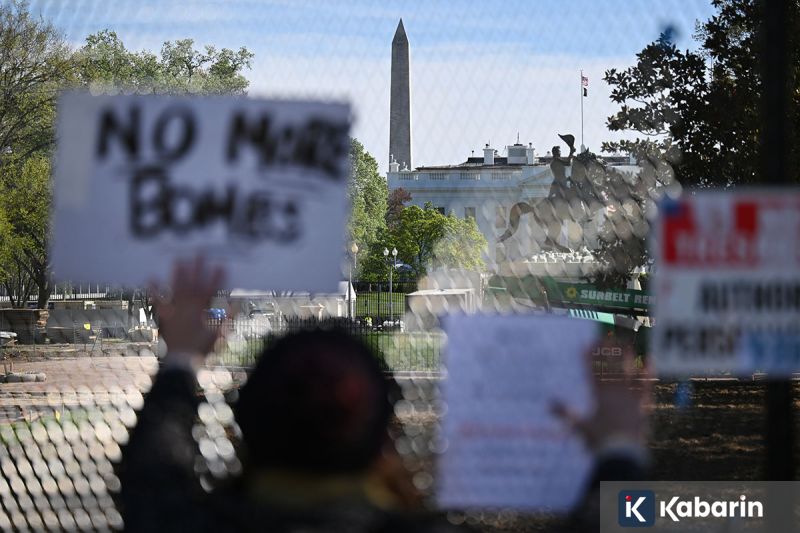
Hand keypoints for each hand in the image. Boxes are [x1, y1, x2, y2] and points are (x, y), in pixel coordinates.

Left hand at [150, 256, 225, 365]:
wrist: (181, 359)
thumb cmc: (201, 347)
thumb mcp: (218, 333)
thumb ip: (226, 317)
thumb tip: (235, 303)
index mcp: (202, 309)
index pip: (212, 289)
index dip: (217, 277)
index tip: (221, 264)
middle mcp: (188, 305)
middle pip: (194, 283)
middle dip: (198, 268)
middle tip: (199, 253)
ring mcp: (175, 309)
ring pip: (178, 287)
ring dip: (178, 274)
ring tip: (179, 260)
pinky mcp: (165, 315)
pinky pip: (158, 301)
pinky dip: (154, 290)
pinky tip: (150, 278)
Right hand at [553, 337, 650, 451]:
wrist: (622, 454)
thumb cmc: (599, 441)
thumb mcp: (580, 427)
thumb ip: (565, 413)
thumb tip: (549, 402)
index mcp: (599, 397)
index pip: (593, 372)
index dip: (589, 358)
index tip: (586, 344)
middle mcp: (615, 394)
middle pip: (611, 368)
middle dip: (608, 352)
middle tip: (607, 336)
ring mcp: (630, 399)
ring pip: (628, 373)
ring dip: (627, 358)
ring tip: (627, 343)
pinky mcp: (643, 406)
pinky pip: (646, 388)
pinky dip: (648, 375)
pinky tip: (650, 362)